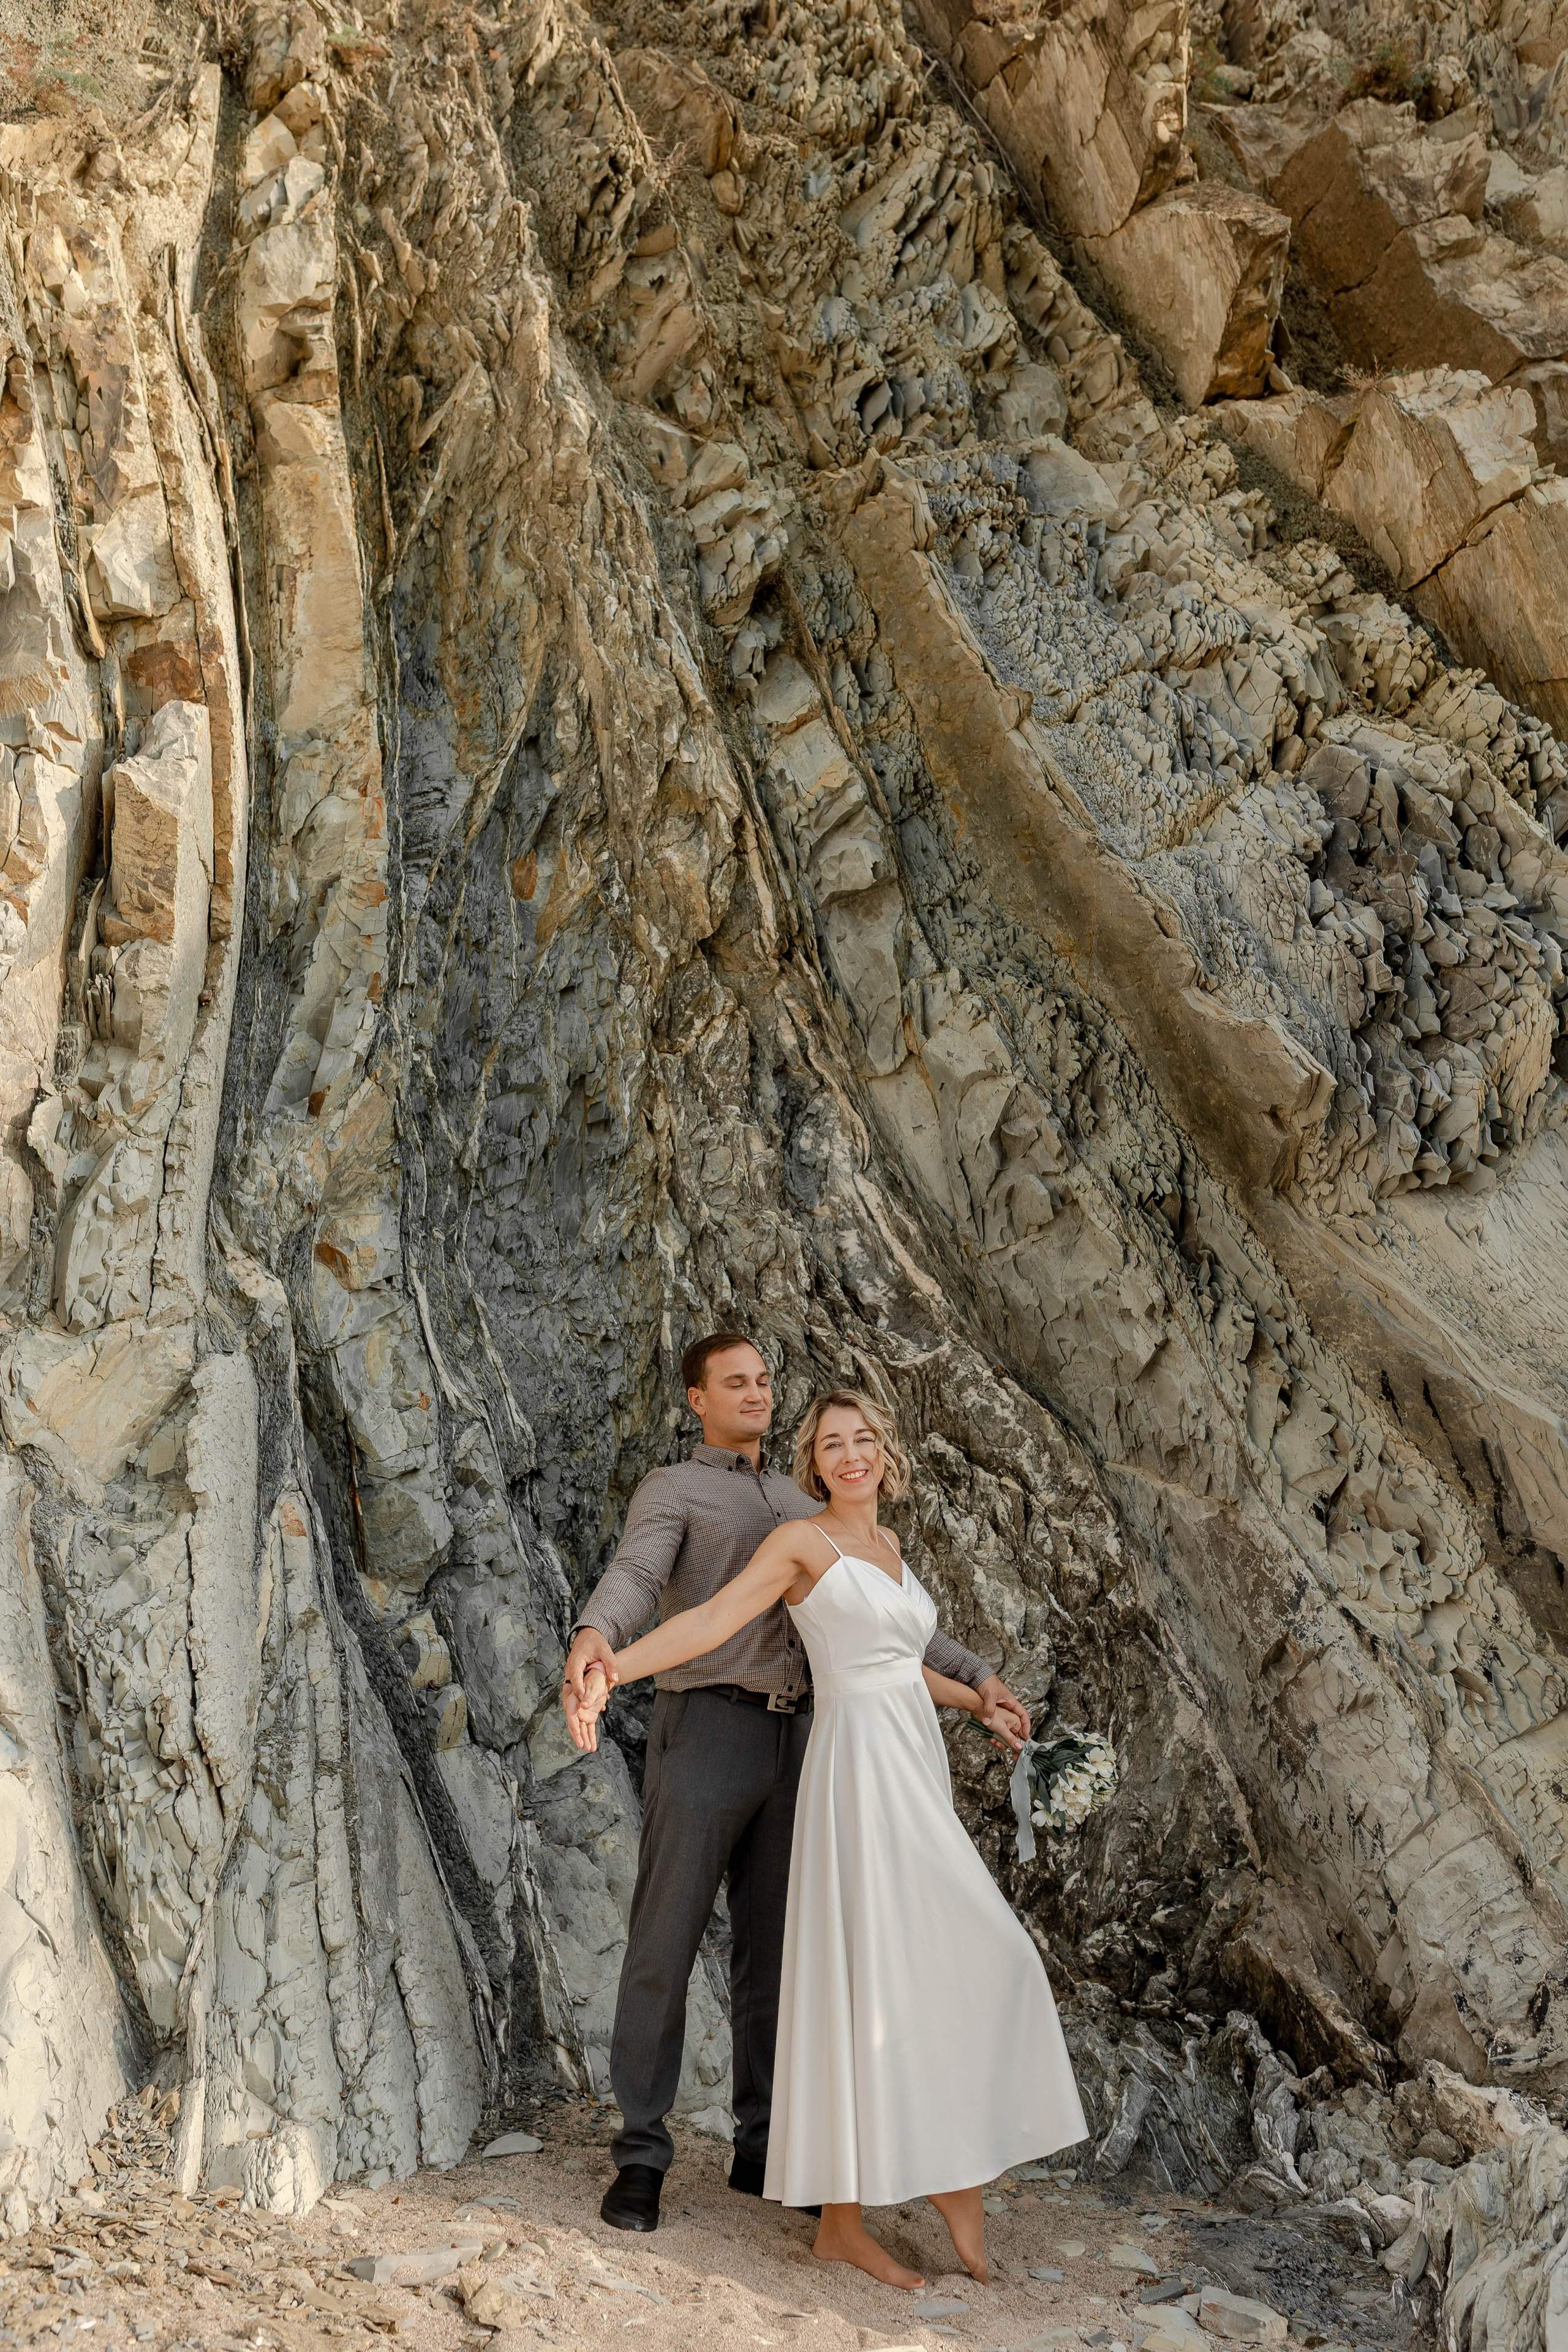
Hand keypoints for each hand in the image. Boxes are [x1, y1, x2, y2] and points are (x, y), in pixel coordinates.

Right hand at [564, 1629, 617, 1751]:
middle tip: (579, 1736)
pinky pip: (577, 1707)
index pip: (575, 1681)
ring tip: (584, 1745)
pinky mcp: (576, 1689)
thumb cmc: (595, 1642)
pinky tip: (587, 1736)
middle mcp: (569, 1677)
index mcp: (574, 1665)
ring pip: (571, 1709)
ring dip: (577, 1727)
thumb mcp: (605, 1649)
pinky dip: (581, 1721)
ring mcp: (572, 1684)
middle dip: (573, 1721)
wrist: (587, 1637)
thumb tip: (614, 1680)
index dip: (579, 1693)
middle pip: (568, 1702)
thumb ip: (610, 1664)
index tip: (583, 1707)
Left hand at [976, 1675, 1028, 1752]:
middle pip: (1016, 1722)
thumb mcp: (989, 1695)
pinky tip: (994, 1735)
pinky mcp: (991, 1711)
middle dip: (1016, 1734)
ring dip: (1006, 1734)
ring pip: (1006, 1724)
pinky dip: (997, 1730)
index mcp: (1011, 1701)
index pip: (1023, 1715)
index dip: (1026, 1726)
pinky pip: (997, 1723)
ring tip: (1004, 1742)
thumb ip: (989, 1709)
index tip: (1026, 1736)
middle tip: (1016, 1744)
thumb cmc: (986, 1681)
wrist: (976, 1676)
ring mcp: (999, 1709)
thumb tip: (988, 1722)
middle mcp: (1007, 1706)